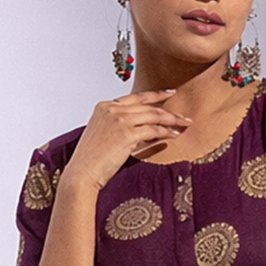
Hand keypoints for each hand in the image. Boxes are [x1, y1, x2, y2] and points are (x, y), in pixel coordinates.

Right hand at [61, 91, 191, 192]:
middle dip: (168, 110)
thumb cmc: (91, 159)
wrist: (82, 172)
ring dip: (171, 120)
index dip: (154, 95)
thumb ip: (123, 127)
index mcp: (105, 106)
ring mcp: (119, 119)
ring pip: (153, 115)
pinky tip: (173, 135)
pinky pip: (153, 130)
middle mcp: (112, 109)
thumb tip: (148, 130)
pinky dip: (165, 132)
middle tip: (183, 115)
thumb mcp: (105, 135)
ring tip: (183, 124)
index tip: (168, 93)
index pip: (135, 97)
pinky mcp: (127, 133)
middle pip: (147, 105)